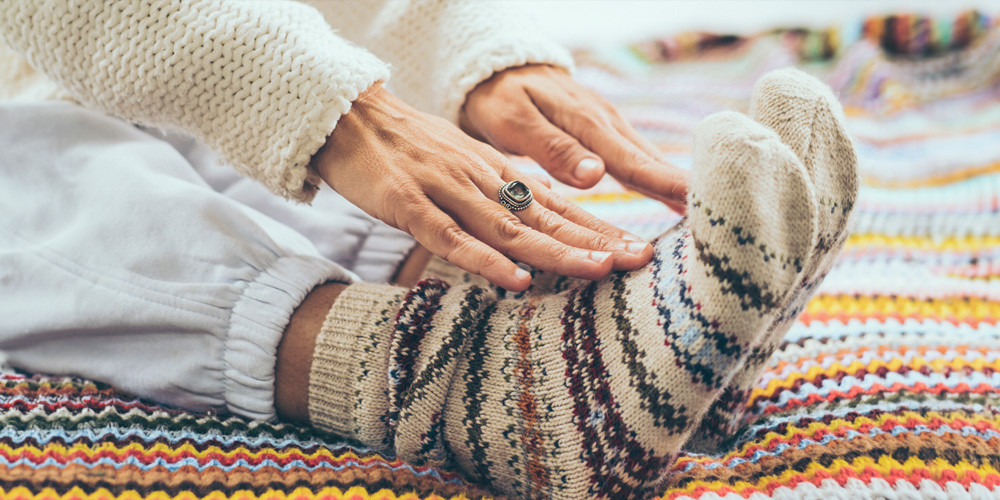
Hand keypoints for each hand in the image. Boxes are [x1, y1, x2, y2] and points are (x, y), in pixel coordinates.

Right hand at [312, 84, 652, 291]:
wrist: (351, 117)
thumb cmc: (408, 148)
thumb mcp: (464, 163)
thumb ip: (499, 192)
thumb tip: (537, 221)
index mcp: (496, 173)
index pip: (556, 204)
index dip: (597, 227)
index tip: (636, 248)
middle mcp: (481, 180)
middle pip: (546, 216)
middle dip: (594, 240)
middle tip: (638, 260)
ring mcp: (447, 192)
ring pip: (509, 228)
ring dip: (555, 251)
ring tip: (596, 271)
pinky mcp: (411, 205)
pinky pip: (451, 238)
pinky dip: (485, 260)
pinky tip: (514, 280)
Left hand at [461, 64, 688, 213]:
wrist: (499, 68)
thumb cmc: (500, 98)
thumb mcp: (514, 121)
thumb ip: (552, 148)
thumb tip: (595, 176)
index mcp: (584, 123)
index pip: (630, 160)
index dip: (662, 183)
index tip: (692, 202)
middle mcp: (605, 124)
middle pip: (648, 162)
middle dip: (680, 188)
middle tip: (716, 216)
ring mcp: (608, 127)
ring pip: (647, 159)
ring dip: (673, 185)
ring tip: (706, 213)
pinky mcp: (605, 133)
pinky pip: (636, 158)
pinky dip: (657, 176)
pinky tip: (675, 196)